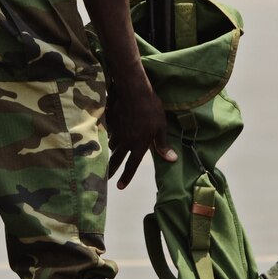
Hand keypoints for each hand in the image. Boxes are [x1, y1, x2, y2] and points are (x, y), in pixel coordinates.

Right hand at [103, 66, 174, 190]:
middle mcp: (126, 142)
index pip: (132, 165)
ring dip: (111, 153)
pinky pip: (109, 134)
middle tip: (105, 179)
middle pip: (116, 160)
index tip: (120, 187)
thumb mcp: (161, 126)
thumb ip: (163, 144)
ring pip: (112, 147)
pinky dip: (110, 137)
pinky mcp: (111, 123)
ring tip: (108, 158)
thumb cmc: (151, 108)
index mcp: (139, 145)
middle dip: (111, 170)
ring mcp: (117, 132)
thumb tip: (172, 160)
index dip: (126, 177)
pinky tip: (110, 137)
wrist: (133, 91)